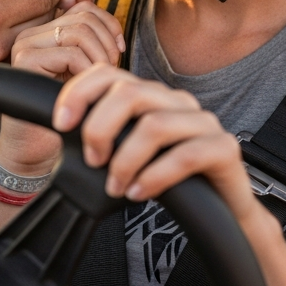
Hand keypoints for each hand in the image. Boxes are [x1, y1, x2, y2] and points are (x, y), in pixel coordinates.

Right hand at [0, 3, 124, 173]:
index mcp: (45, 31)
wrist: (37, 150)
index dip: (109, 25)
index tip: (118, 51)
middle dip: (107, 44)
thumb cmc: (65, 114)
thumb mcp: (85, 71)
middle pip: (85, 16)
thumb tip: (96, 2)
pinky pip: (71, 53)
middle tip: (110, 71)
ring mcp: (26, 44)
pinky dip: (88, 71)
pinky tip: (86, 90)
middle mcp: (32, 33)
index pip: (84, 6)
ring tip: (99, 82)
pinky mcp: (25, 60)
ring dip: (100, 58)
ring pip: (80, 32)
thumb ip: (91, 41)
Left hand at [51, 65, 268, 231]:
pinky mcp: (225, 148)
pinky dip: (154, 177)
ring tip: (115, 187)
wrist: (220, 211)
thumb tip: (62, 128)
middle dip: (100, 129)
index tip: (61, 124)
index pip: (108, 74)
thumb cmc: (166, 179)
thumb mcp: (127, 151)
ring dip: (125, 161)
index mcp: (151, 95)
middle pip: (130, 94)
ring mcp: (204, 122)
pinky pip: (185, 156)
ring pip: (155, 126)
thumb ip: (104, 135)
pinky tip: (138, 192)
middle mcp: (177, 101)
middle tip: (92, 162)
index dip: (79, 93)